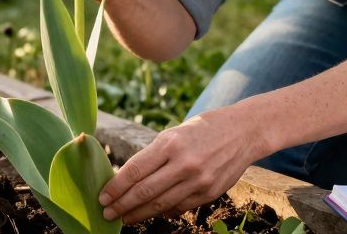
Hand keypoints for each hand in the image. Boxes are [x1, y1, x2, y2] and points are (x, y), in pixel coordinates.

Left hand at [98, 106, 268, 224]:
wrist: (244, 132)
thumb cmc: (203, 128)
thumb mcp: (175, 133)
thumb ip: (155, 156)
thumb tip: (129, 181)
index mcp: (171, 143)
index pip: (135, 170)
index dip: (116, 187)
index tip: (102, 196)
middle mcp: (184, 163)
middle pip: (144, 192)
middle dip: (122, 205)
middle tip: (106, 213)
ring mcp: (198, 181)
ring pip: (160, 205)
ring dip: (138, 214)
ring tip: (124, 218)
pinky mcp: (209, 193)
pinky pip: (179, 207)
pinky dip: (162, 212)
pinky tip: (151, 214)